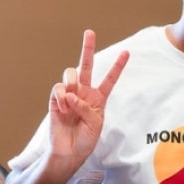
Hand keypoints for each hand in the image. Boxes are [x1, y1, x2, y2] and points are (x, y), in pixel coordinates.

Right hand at [48, 29, 129, 161]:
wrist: (69, 151)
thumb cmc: (86, 139)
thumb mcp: (95, 124)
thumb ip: (86, 107)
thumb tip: (71, 94)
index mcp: (98, 98)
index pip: (109, 79)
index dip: (117, 66)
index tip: (127, 52)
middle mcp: (84, 92)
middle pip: (86, 66)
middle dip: (88, 48)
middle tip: (90, 32)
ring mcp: (69, 94)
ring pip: (70, 74)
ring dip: (71, 83)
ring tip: (70, 100)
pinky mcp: (56, 99)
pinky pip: (58, 89)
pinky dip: (61, 97)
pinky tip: (63, 109)